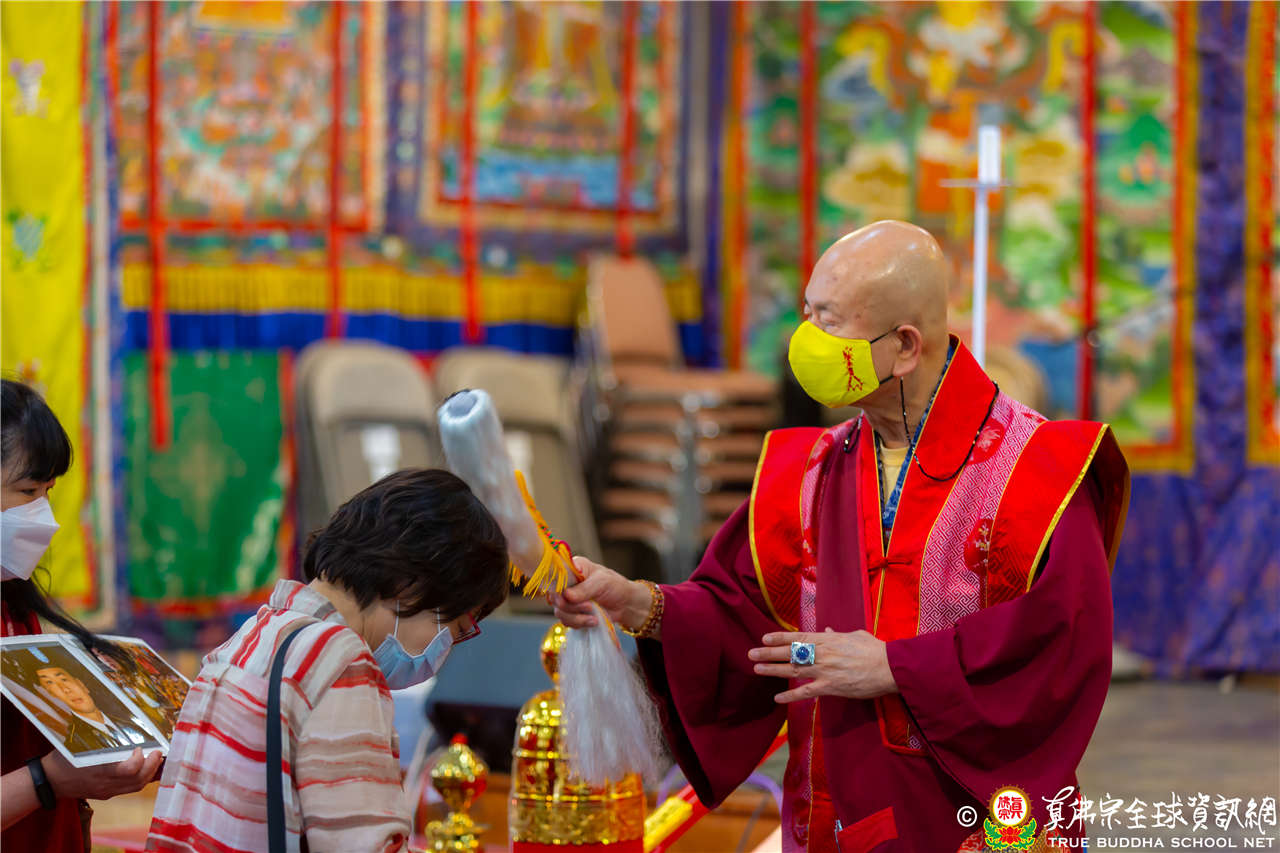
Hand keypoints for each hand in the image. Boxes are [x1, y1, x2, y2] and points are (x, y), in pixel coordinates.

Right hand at [43, 747, 162, 800]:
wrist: (50, 781)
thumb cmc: (64, 757)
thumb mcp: (79, 743)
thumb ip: (98, 735)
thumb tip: (116, 713)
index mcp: (98, 770)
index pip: (129, 770)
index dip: (140, 759)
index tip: (141, 747)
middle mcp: (105, 783)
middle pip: (138, 780)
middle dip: (153, 766)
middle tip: (158, 751)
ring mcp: (106, 791)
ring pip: (136, 786)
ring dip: (151, 773)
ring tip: (158, 758)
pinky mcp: (107, 794)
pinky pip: (130, 789)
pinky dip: (143, 778)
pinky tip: (149, 767)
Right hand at [550, 556, 652, 633]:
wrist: (625, 605)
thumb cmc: (616, 587)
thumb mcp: (602, 582)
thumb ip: (584, 588)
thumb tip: (566, 595)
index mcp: (573, 568)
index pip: (555, 577)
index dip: (557, 589)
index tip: (567, 598)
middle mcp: (567, 583)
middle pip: (555, 598)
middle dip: (572, 607)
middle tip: (590, 607)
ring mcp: (569, 599)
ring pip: (560, 612)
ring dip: (577, 617)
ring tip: (594, 617)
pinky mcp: (573, 613)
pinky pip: (567, 621)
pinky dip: (579, 623)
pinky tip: (592, 621)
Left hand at [748, 628, 896, 702]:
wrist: (889, 667)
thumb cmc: (874, 649)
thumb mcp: (854, 635)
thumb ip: (837, 634)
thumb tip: (826, 630)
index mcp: (827, 639)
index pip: (798, 637)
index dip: (779, 638)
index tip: (764, 638)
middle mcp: (821, 653)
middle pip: (790, 653)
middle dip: (769, 653)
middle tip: (751, 654)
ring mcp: (824, 670)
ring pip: (793, 670)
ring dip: (773, 670)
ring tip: (757, 669)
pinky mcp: (830, 688)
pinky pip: (806, 692)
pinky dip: (791, 696)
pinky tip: (777, 698)